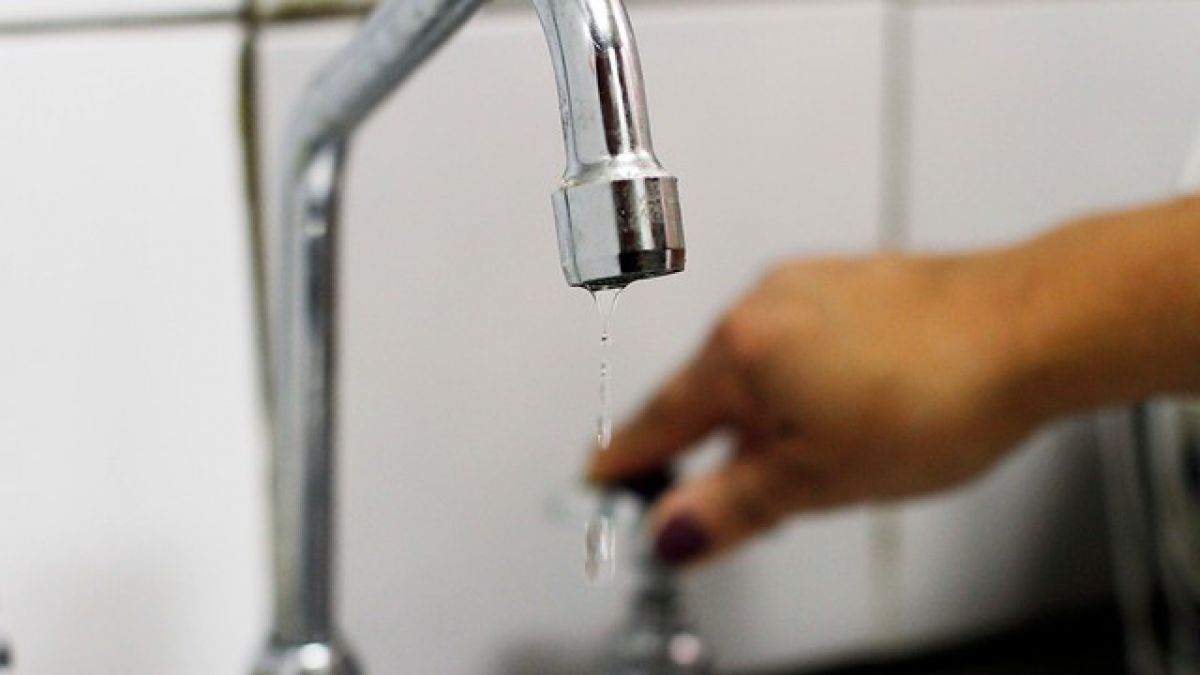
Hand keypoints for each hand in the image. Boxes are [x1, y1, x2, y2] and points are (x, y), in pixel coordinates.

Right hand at [589, 253, 1039, 566]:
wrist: (1032, 328)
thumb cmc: (939, 391)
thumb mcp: (819, 480)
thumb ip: (734, 506)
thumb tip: (674, 532)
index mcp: (739, 351)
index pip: (659, 418)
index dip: (627, 459)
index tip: (601, 478)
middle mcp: (763, 304)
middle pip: (706, 390)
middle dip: (710, 445)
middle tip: (718, 497)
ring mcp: (808, 286)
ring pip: (756, 366)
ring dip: (761, 415)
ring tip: (809, 460)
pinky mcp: (849, 282)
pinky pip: (796, 339)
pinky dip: (798, 381)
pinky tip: (841, 409)